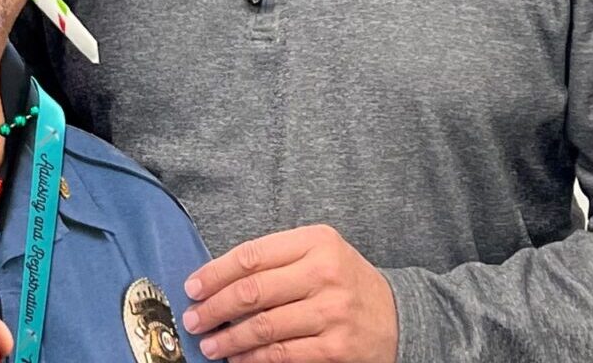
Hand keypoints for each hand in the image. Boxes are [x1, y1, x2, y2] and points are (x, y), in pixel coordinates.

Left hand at [181, 224, 396, 362]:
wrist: (400, 315)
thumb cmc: (344, 280)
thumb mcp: (317, 253)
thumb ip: (275, 259)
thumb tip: (217, 281)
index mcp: (315, 242)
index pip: (250, 256)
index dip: (214, 273)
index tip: (192, 286)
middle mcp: (324, 273)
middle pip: (253, 291)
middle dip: (215, 307)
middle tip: (193, 318)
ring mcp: (332, 312)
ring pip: (265, 326)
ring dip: (230, 339)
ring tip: (209, 344)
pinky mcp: (338, 348)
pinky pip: (284, 354)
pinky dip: (255, 359)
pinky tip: (238, 359)